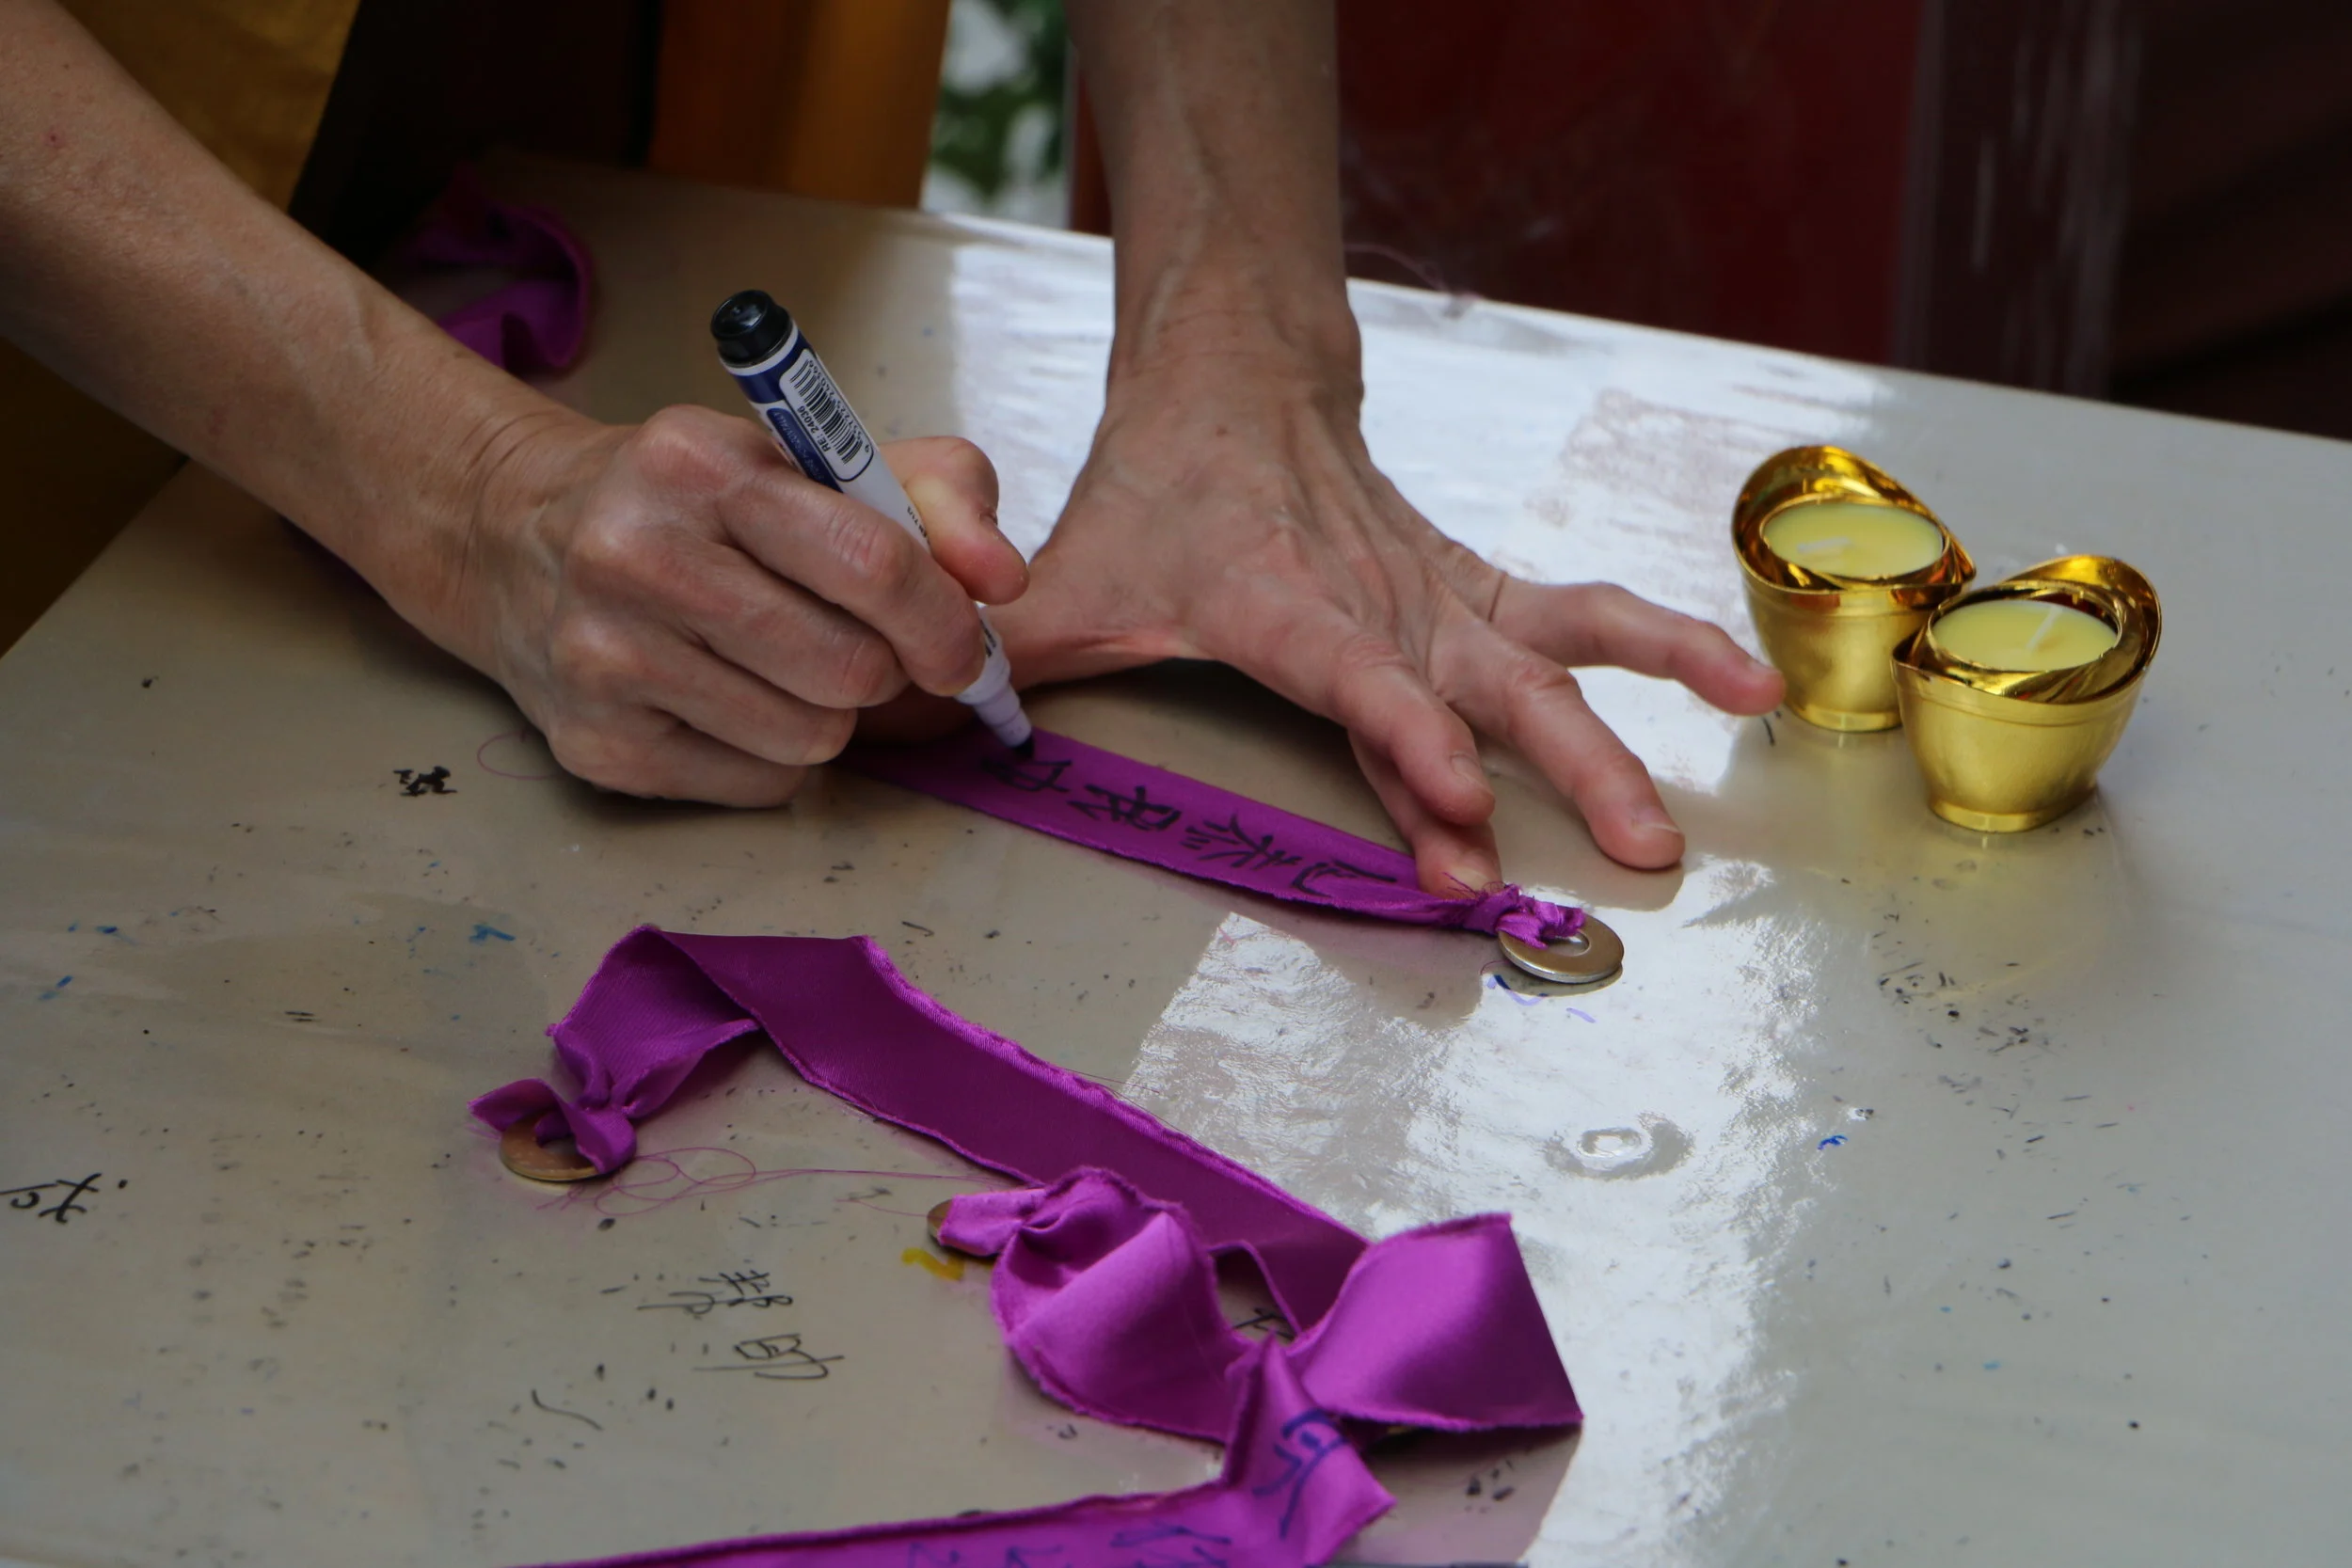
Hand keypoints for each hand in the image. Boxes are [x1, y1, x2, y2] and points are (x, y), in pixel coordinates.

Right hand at [424, 404, 1022, 803]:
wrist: (517, 538)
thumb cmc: (699, 504)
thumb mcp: (816, 463)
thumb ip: (937, 499)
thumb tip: (1001, 582)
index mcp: (704, 463)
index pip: (871, 561)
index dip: (943, 619)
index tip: (961, 645)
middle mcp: (637, 553)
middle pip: (848, 668)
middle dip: (881, 668)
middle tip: (853, 645)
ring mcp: (604, 655)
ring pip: (811, 737)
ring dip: (827, 714)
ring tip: (779, 666)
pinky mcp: (594, 745)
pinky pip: (761, 785)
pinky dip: (774, 757)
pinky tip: (727, 702)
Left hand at [992, 354, 1783, 891]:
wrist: (1232, 387)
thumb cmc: (1148, 500)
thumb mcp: (1066, 579)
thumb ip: (1013, 656)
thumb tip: (938, 721)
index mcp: (1280, 600)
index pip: (1352, 674)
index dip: (1405, 735)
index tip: (1456, 804)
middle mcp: (1380, 599)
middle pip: (1487, 685)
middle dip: (1561, 768)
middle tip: (1629, 850)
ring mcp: (1440, 596)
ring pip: (1554, 655)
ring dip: (1631, 726)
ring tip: (1706, 789)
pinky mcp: (1473, 594)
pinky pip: (1583, 615)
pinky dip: (1667, 644)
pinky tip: (1745, 688)